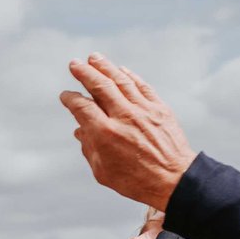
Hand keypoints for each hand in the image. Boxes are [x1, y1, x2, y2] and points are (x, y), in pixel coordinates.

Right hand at [60, 55, 194, 209]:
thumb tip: (80, 130)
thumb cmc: (135, 180)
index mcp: (105, 134)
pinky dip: (130, 76)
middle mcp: (123, 117)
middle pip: (100, 86)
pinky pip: (142, 87)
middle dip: (85, 73)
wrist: (174, 179)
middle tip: (74, 64)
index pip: (82, 107)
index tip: (65, 95)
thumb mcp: (103, 171)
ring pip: (121, 81)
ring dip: (106, 67)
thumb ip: (89, 148)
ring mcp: (144, 111)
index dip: (71, 99)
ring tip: (94, 58)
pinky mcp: (160, 109)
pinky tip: (121, 69)